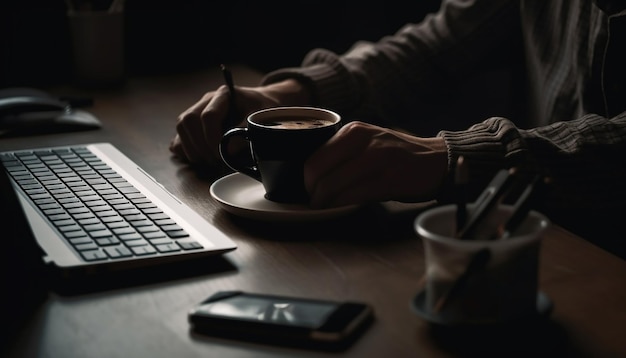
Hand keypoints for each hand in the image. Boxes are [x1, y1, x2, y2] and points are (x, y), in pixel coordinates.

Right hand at [170, 79, 311, 165]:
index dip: (212, 138)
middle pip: (188, 120)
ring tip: (209, 161)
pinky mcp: (194, 125)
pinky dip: (184, 150)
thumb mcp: (261, 119)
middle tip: (215, 161)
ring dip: (191, 149)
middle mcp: (207, 100)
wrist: (261, 104)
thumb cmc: (263, 109)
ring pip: (181, 127)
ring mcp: (197, 110)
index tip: (221, 154)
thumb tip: (227, 152)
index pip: (208, 115)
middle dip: (199, 145)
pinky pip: (179, 136)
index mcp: (224, 95)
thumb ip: (245, 133)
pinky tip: (199, 159)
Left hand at [304, 121, 448, 207]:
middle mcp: (362, 142)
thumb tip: (313, 177)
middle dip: (311, 192)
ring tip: (324, 208)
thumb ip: (343, 153)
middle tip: (314, 203)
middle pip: (318, 172)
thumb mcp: (368, 142)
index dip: (306, 179)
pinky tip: (341, 208)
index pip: (315, 157)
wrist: (435, 161)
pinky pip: (353, 197)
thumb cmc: (396, 156)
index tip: (308, 190)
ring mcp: (376, 160)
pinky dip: (341, 206)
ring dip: (324, 202)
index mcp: (354, 132)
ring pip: (332, 186)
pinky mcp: (387, 180)